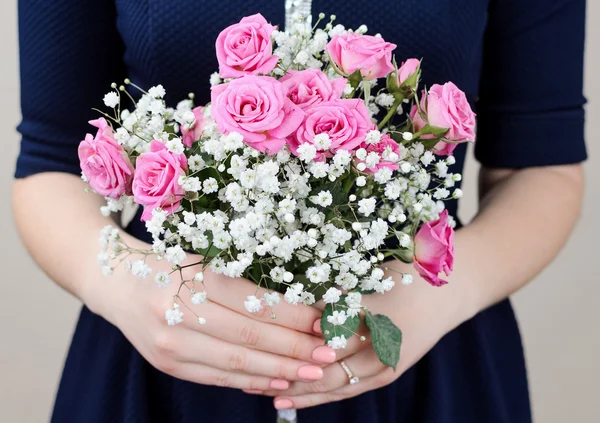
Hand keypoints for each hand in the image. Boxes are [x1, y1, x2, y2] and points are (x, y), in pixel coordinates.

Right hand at [82, 233, 337, 391]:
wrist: (117, 284)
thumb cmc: (171, 263)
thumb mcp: (207, 259)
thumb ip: (247, 281)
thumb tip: (301, 304)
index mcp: (193, 275)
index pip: (256, 301)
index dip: (295, 314)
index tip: (326, 320)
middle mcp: (178, 311)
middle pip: (251, 335)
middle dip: (296, 347)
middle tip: (329, 352)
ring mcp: (170, 342)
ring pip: (238, 361)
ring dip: (281, 370)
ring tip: (314, 371)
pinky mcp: (167, 364)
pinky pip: (218, 377)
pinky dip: (252, 380)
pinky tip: (279, 381)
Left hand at [255, 259, 470, 408]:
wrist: (449, 292)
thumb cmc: (408, 277)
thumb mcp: (372, 281)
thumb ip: (335, 295)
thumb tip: (291, 301)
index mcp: (374, 329)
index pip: (323, 347)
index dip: (290, 350)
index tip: (259, 349)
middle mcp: (379, 356)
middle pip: (324, 372)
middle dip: (287, 376)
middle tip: (251, 380)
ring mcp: (383, 369)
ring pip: (334, 387)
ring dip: (300, 392)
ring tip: (266, 393)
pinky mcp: (384, 374)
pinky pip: (348, 390)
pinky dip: (321, 395)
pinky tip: (298, 398)